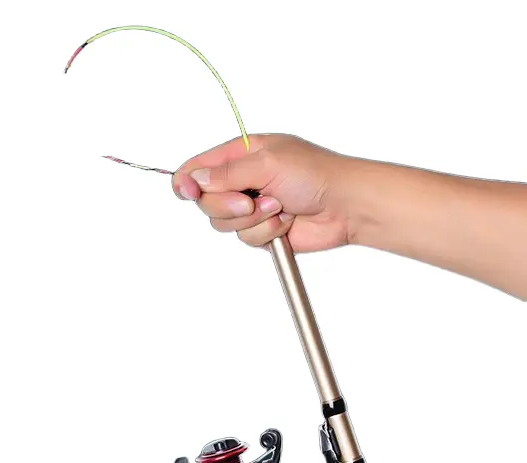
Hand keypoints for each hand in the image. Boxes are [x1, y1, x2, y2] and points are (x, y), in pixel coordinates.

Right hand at [173, 134, 352, 252]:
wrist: (346, 206)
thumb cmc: (315, 174)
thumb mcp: (266, 163)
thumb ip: (226, 173)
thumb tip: (193, 179)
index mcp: (241, 154)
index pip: (197, 168)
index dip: (186, 181)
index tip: (187, 192)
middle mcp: (242, 180)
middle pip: (206, 201)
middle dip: (228, 205)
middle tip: (252, 201)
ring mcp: (252, 207)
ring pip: (224, 223)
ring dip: (253, 219)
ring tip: (279, 207)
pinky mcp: (262, 230)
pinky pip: (246, 239)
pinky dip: (266, 232)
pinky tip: (285, 221)